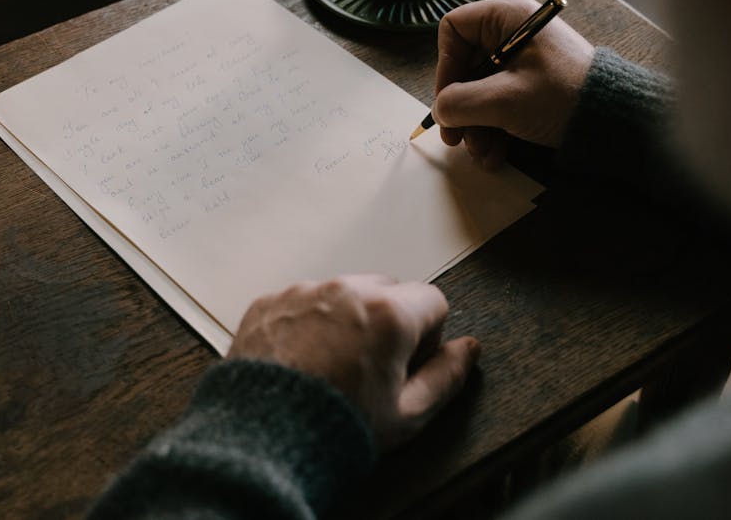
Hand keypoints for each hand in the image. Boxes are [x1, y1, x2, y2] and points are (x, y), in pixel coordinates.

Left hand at [228, 274, 479, 449]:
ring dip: (348, 318)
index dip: (428, 335)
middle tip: (372, 365)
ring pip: (344, 292)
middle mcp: (347, 291)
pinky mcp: (270, 301)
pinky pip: (303, 301)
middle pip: (388, 289)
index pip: (433, 300)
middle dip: (388, 320)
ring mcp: (304, 292)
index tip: (408, 362)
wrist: (262, 440)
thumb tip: (468, 350)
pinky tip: (302, 360)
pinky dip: (308, 322)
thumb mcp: (407, 415)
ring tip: (332, 366)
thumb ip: (447, 376)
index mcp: (389, 314)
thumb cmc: (334, 429)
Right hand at [433, 0, 594, 167]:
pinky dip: (494, 129)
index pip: (455, 30)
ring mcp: (524, 62)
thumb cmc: (562, 97)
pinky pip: (500, 103)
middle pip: (465, 67)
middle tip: (456, 139)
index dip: (444, 66)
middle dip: (460, 108)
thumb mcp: (503, 100)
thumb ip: (460, 103)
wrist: (614, 120)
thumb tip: (440, 110)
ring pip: (481, 91)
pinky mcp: (533, 86)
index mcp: (507, 19)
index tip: (448, 100)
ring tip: (482, 154)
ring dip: (476, 126)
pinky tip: (495, 155)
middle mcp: (513, 34)